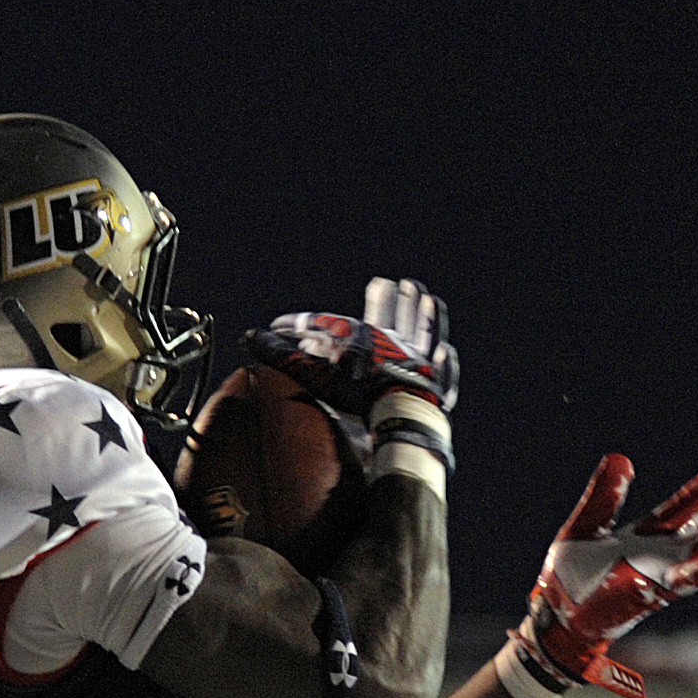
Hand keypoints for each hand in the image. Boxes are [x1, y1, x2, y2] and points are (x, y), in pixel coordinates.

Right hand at [245, 278, 458, 417]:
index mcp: (361, 339)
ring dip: (419, 314)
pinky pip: (442, 371)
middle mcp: (391, 345)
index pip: (328, 326)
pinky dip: (443, 361)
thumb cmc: (358, 396)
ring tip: (422, 294)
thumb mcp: (316, 375)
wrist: (401, 414)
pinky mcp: (435, 384)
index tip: (279, 327)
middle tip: (384, 282)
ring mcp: (417, 362)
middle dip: (381, 301)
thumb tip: (251, 336)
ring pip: (419, 332)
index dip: (300, 325)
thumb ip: (284, 357)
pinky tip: (446, 351)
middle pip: (384, 318)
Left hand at [519, 454, 697, 697]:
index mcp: (646, 535)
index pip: (682, 505)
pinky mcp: (647, 597)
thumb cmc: (571, 573)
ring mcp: (657, 576)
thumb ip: (603, 495)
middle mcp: (659, 555)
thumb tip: (620, 458)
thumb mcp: (585, 525)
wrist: (555, 615)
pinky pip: (679, 583)